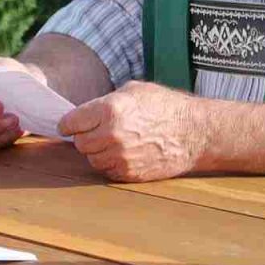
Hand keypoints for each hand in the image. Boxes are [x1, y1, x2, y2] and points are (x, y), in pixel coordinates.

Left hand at [61, 81, 209, 181]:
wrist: (195, 132)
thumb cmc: (165, 106)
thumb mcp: (133, 91)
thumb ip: (104, 102)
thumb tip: (83, 113)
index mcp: (109, 110)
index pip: (70, 123)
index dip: (69, 123)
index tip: (70, 124)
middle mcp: (112, 135)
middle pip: (79, 143)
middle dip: (84, 137)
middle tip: (96, 131)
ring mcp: (121, 157)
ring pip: (92, 159)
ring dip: (97, 151)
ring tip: (113, 141)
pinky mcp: (130, 173)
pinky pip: (107, 170)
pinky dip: (110, 163)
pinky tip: (123, 152)